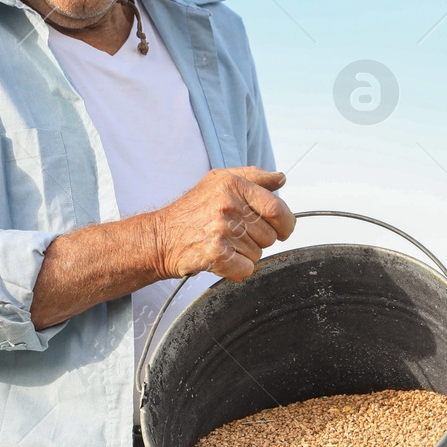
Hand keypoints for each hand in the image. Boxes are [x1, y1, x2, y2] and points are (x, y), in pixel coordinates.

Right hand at [149, 168, 295, 281]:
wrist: (161, 237)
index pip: (278, 208)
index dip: (285, 224)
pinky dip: (236, 269)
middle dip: (258, 240)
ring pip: (258, 254)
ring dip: (244, 254)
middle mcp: (228, 205)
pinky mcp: (216, 253)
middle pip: (270, 235)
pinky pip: (246, 269)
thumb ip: (254, 177)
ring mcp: (222, 230)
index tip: (280, 229)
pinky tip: (221, 258)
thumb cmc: (191, 210)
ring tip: (222, 243)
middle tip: (234, 234)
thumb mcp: (219, 181)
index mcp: (233, 185)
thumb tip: (280, 179)